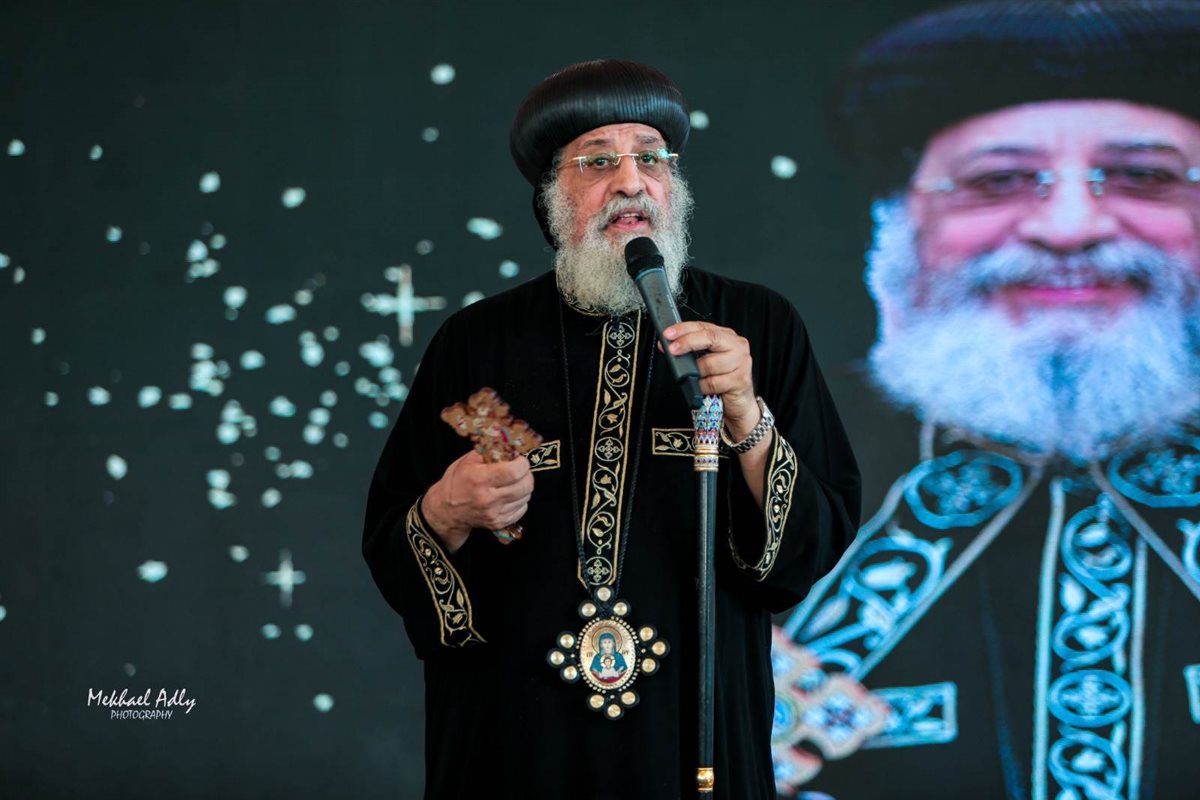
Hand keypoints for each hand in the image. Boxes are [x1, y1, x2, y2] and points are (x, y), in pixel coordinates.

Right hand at [421, 451, 533, 551]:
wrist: (446, 510)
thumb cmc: (456, 482)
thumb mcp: (467, 461)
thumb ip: (489, 451)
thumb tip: (510, 445)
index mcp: (479, 479)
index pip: (514, 472)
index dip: (523, 463)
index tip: (520, 460)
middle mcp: (488, 498)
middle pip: (525, 485)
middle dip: (527, 474)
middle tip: (520, 470)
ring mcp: (494, 513)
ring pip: (526, 497)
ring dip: (524, 487)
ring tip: (513, 482)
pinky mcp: (498, 523)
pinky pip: (522, 509)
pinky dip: (520, 500)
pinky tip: (509, 495)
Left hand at [662, 321, 760, 439]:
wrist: (739, 402)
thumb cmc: (722, 379)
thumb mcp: (707, 359)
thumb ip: (693, 350)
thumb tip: (669, 346)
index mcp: (727, 336)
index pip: (703, 326)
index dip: (684, 329)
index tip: (668, 334)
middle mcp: (737, 346)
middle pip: (710, 337)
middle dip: (687, 342)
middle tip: (672, 350)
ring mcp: (741, 362)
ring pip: (709, 363)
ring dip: (695, 372)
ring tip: (692, 377)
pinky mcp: (740, 380)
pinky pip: (713, 382)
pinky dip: (702, 386)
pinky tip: (701, 387)